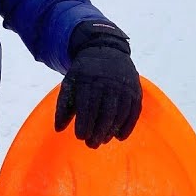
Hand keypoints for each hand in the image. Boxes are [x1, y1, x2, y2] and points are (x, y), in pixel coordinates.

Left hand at [54, 22, 141, 147]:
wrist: (107, 51)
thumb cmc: (85, 73)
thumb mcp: (70, 83)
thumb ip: (63, 106)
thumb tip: (59, 129)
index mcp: (89, 80)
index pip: (88, 106)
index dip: (85, 123)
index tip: (80, 136)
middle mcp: (109, 83)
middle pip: (105, 112)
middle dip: (98, 131)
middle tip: (92, 144)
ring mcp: (125, 87)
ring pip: (120, 113)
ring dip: (112, 130)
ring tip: (103, 141)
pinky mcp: (136, 90)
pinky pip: (134, 112)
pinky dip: (128, 126)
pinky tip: (119, 137)